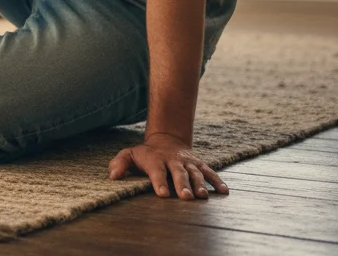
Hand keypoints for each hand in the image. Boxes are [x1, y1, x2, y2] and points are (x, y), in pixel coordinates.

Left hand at [108, 133, 227, 200]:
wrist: (166, 140)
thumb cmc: (145, 154)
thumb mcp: (129, 155)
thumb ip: (120, 164)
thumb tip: (112, 176)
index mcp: (155, 160)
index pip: (157, 172)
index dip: (160, 182)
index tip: (163, 194)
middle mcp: (173, 160)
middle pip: (178, 173)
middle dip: (182, 185)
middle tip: (186, 197)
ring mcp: (187, 162)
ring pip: (195, 173)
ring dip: (199, 184)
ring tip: (202, 196)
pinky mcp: (199, 164)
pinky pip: (210, 172)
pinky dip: (217, 181)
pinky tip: (224, 191)